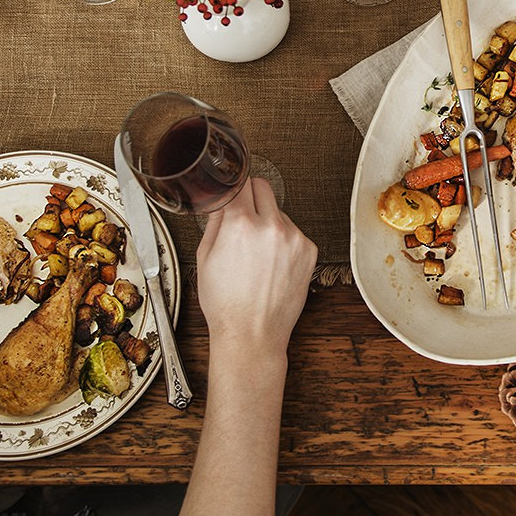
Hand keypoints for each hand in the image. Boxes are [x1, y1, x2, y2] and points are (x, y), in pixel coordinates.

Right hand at [194, 178, 315, 377]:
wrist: (252, 333)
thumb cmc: (226, 303)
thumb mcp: (205, 257)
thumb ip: (215, 220)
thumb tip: (222, 199)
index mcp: (241, 224)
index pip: (239, 183)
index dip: (232, 186)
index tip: (231, 188)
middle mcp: (271, 226)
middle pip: (263, 187)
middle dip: (250, 196)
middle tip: (242, 216)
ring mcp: (294, 237)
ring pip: (279, 211)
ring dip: (268, 221)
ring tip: (256, 253)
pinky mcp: (309, 249)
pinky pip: (294, 231)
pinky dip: (284, 240)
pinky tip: (272, 263)